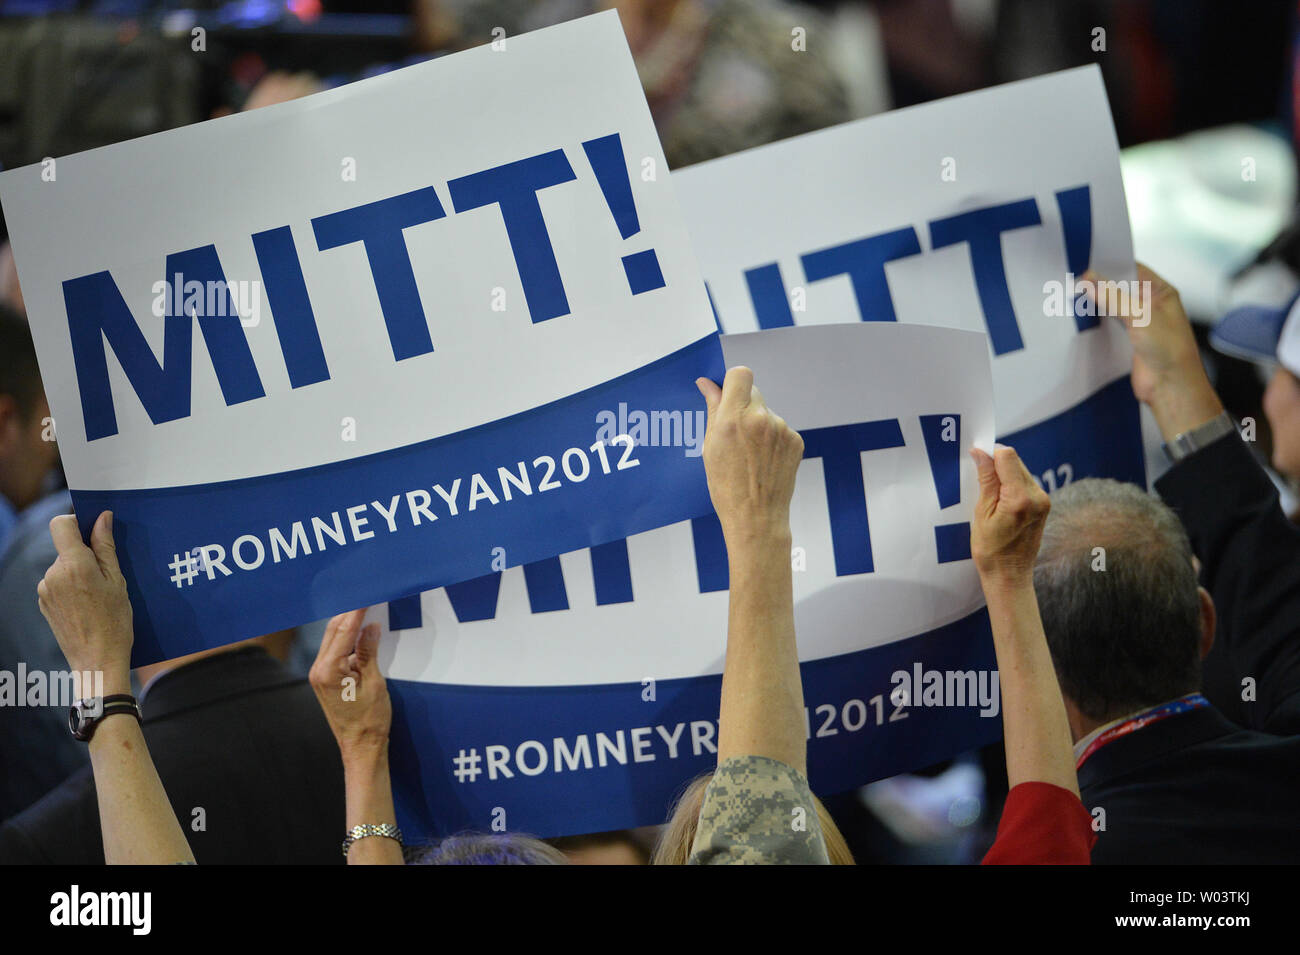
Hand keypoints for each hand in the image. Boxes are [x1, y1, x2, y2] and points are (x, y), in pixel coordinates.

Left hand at [37, 512, 132, 686]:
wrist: (97, 660)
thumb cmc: (115, 622)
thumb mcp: (117, 581)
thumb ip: (106, 547)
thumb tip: (102, 519)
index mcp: (74, 565)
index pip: (61, 524)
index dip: (77, 522)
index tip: (94, 533)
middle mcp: (53, 574)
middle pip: (65, 547)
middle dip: (85, 554)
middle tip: (106, 575)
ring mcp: (45, 589)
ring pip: (62, 566)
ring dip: (78, 572)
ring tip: (97, 594)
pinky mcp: (43, 602)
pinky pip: (57, 582)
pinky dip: (71, 586)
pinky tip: (87, 604)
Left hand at [309, 609, 390, 757]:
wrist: (361, 747)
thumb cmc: (370, 720)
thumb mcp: (374, 683)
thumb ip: (369, 652)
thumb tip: (370, 626)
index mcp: (329, 670)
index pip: (343, 631)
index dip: (356, 610)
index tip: (366, 594)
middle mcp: (318, 669)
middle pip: (333, 630)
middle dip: (350, 612)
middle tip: (366, 595)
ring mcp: (319, 674)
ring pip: (333, 638)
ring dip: (348, 623)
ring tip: (364, 607)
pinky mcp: (325, 679)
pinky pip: (335, 650)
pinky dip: (347, 638)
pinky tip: (360, 631)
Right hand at [696, 367, 804, 541]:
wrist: (756, 517)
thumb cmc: (727, 488)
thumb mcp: (709, 447)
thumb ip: (713, 410)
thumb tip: (708, 384)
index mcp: (733, 419)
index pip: (740, 374)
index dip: (732, 381)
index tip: (728, 393)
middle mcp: (760, 420)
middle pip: (753, 391)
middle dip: (742, 404)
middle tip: (734, 430)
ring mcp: (781, 430)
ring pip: (766, 412)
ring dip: (757, 424)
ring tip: (749, 454)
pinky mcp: (795, 440)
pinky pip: (779, 428)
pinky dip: (771, 438)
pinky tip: (763, 459)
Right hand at [969, 445, 1049, 586]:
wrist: (1010, 575)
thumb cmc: (991, 551)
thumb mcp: (982, 513)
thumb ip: (986, 480)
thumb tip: (981, 453)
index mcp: (1021, 498)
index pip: (1007, 456)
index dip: (989, 454)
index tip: (976, 460)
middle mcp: (1038, 496)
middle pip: (1015, 461)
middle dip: (996, 465)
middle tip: (980, 482)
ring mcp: (1044, 500)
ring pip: (1020, 470)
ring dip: (1003, 475)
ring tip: (990, 497)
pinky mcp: (1044, 505)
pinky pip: (1025, 483)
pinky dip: (1011, 485)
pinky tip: (1000, 501)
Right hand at [1080, 263, 1222, 438]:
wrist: (1171, 387)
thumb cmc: (1169, 349)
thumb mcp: (1140, 316)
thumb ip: (1113, 297)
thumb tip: (1089, 280)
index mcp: (1161, 292)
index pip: (1132, 270)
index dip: (1111, 265)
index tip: (1087, 261)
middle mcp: (1149, 305)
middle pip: (1119, 288)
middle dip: (1099, 284)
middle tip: (1074, 278)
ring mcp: (1138, 322)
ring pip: (1112, 306)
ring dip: (1096, 303)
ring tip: (1072, 295)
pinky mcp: (1127, 339)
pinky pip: (1108, 324)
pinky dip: (1095, 320)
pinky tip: (1080, 317)